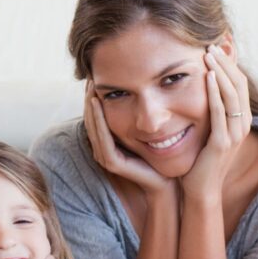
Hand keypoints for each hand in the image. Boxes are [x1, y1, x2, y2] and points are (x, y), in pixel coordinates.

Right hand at [84, 80, 174, 195]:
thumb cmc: (161, 156)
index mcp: (107, 142)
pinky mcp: (111, 162)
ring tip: (91, 86)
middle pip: (90, 119)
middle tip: (90, 76)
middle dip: (89, 97)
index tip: (95, 76)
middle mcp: (102, 149)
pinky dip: (98, 119)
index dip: (93, 97)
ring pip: (92, 125)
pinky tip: (97, 102)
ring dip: (90, 105)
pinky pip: (102, 137)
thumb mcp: (146, 132)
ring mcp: (105, 156)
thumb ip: (136, 117)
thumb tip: (138, 90)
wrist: (168, 182)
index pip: (95, 116)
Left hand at [180, 45, 250, 198]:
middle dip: (226, 63)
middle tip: (211, 43)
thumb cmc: (198, 161)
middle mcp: (242, 125)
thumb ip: (206, 113)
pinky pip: (221, 112)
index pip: (239, 85)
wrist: (198, 191)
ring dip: (220, 72)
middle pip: (239, 85)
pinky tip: (207, 77)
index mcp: (239, 121)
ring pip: (233, 95)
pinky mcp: (223, 143)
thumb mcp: (205, 132)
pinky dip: (215, 93)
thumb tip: (193, 91)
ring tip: (209, 53)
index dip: (229, 65)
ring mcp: (234, 134)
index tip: (214, 47)